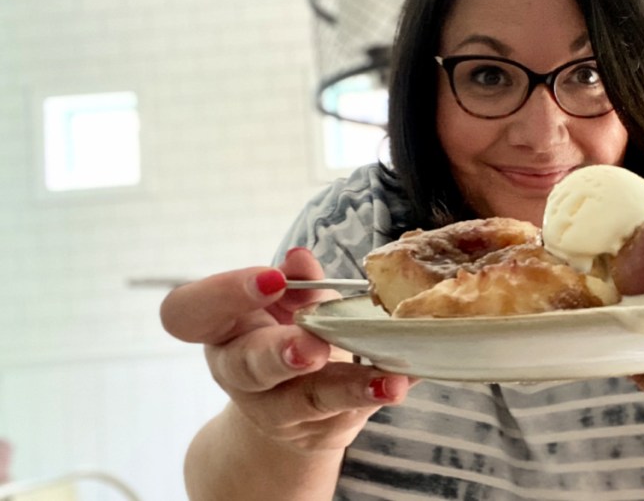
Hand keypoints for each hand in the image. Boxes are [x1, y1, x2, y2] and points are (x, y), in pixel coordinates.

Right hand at [160, 247, 414, 452]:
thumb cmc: (286, 333)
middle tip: (313, 347)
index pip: (188, 313)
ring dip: (348, 388)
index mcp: (220, 328)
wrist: (296, 405)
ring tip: (387, 381)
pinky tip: (407, 380)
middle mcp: (237, 372)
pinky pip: (349, 414)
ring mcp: (274, 410)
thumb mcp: (290, 303)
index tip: (271, 278)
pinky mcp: (313, 433)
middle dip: (281, 354)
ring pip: (305, 401)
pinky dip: (381, 394)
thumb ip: (298, 282)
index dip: (224, 294)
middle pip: (247, 367)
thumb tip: (300, 258)